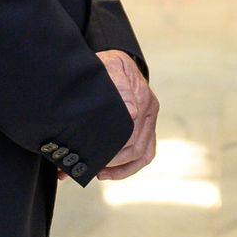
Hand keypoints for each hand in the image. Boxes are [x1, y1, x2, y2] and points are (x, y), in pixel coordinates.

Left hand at [95, 49, 157, 180]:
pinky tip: (108, 173)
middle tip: (86, 164)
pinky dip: (129, 168)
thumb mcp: (106, 67)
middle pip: (134, 144)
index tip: (90, 151)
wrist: (117, 62)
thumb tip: (131, 113)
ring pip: (141, 153)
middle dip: (110, 159)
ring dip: (118, 167)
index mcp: (139, 93)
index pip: (129, 126)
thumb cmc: (106, 66)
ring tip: (96, 171)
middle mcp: (149, 107)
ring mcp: (151, 119)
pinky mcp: (149, 128)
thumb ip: (116, 84)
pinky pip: (146, 155)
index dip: (111, 143)